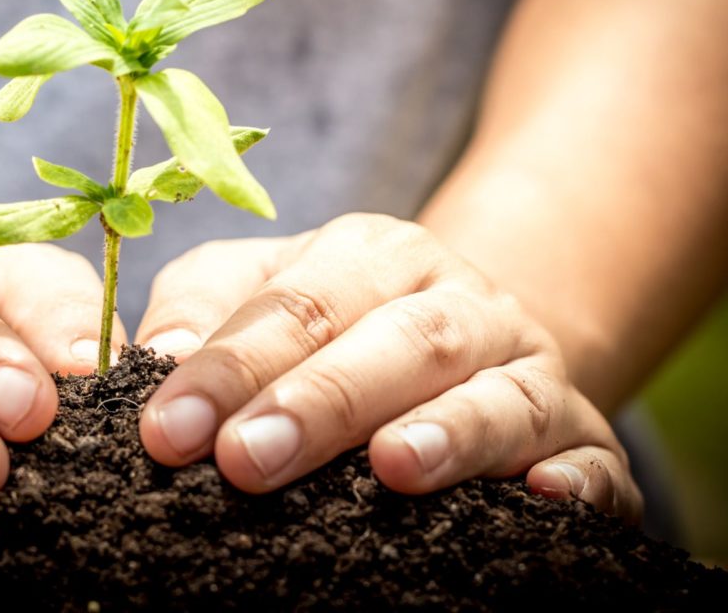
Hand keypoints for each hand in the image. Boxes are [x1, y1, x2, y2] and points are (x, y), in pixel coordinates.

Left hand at [136, 213, 641, 519]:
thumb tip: (159, 360)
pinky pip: (594, 456)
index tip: (166, 431)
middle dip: (319, 401)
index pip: (296, 304)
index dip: (230, 367)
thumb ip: (204, 311)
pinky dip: (575, 478)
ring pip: (493, 392)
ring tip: (390, 469)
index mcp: (373, 256)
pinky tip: (544, 497)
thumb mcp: (257, 291)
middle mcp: (458, 301)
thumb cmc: (332, 323)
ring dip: (446, 430)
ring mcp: (528, 367)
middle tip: (245, 461)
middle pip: (394, 340)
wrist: (467, 336)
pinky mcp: (583, 439)